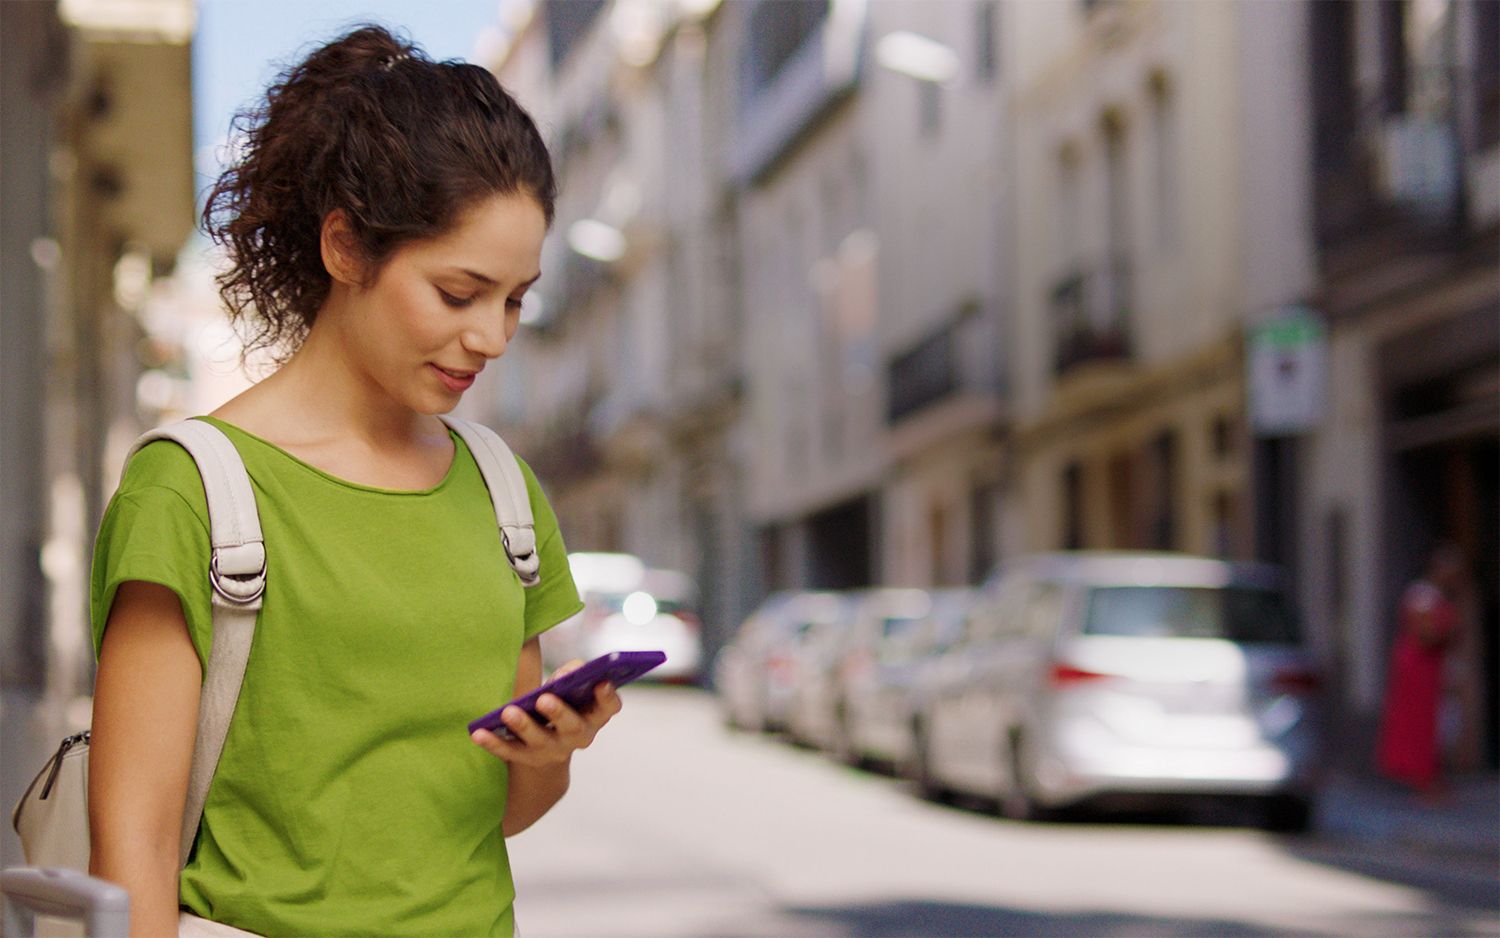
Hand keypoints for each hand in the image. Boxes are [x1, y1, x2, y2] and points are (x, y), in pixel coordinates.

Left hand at [469, 660, 622, 765]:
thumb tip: (565, 674)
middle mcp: (578, 736)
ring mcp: (552, 751)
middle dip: (559, 712)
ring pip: (539, 741)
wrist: (546, 748)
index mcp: (594, 715)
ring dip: (524, 726)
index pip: (609, 708)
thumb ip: (570, 673)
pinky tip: (478, 733)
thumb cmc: (561, 703)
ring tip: (508, 713)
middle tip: (544, 699)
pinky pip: (509, 752)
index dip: (608, 697)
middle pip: (572, 726)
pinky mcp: (526, 759)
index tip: (601, 682)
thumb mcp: (569, 687)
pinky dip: (493, 743)